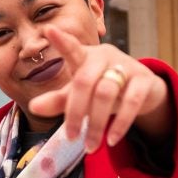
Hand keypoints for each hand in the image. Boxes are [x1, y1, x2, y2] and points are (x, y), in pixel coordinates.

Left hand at [27, 25, 172, 152]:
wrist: (142, 91)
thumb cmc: (103, 89)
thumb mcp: (79, 95)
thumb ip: (58, 100)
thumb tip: (33, 107)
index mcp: (86, 57)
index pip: (72, 49)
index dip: (62, 41)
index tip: (49, 30)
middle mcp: (105, 56)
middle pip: (84, 81)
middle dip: (75, 112)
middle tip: (70, 138)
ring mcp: (126, 66)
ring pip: (106, 93)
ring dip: (96, 123)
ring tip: (90, 147)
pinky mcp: (144, 80)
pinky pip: (131, 102)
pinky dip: (121, 123)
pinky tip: (112, 140)